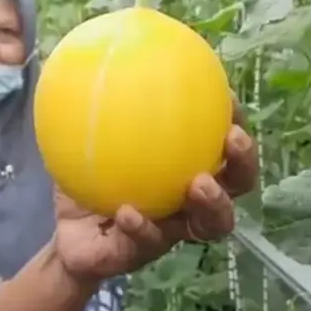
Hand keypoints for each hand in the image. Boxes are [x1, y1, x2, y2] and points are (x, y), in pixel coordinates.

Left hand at [53, 92, 258, 280]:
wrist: (68, 237)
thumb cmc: (87, 182)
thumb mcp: (85, 139)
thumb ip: (96, 106)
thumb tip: (91, 54)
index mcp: (182, 173)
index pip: (220, 149)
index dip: (234, 124)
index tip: (228, 97)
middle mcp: (186, 203)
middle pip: (235, 186)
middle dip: (242, 163)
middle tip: (234, 140)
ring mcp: (170, 232)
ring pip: (209, 224)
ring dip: (212, 203)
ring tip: (199, 183)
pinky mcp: (141, 256)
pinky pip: (146, 243)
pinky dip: (140, 227)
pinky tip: (127, 211)